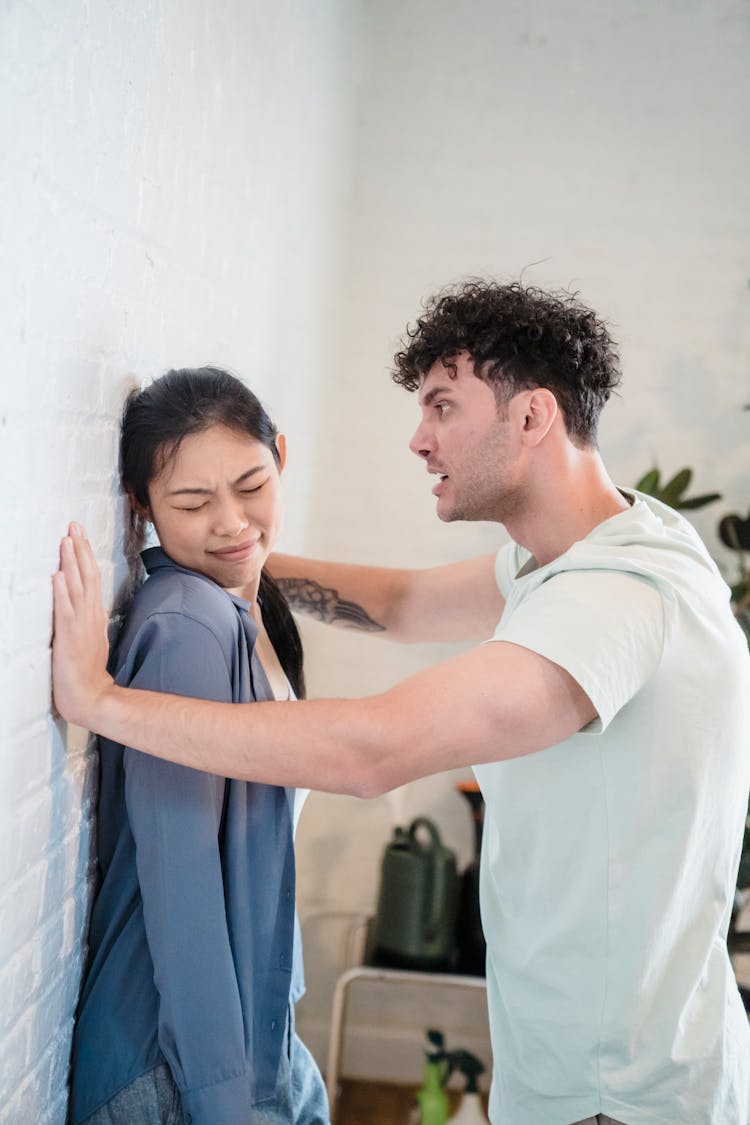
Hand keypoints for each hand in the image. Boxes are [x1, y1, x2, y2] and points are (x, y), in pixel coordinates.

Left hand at [52, 523, 113, 727]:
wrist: (91, 695)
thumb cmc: (88, 671)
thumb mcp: (92, 638)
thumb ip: (89, 618)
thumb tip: (87, 600)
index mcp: (95, 614)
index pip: (92, 577)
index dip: (85, 555)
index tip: (78, 535)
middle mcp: (90, 615)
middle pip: (87, 575)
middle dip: (80, 549)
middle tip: (74, 526)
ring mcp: (81, 624)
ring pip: (77, 586)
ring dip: (72, 562)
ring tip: (67, 540)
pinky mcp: (69, 636)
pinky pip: (65, 609)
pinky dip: (62, 592)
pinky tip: (58, 575)